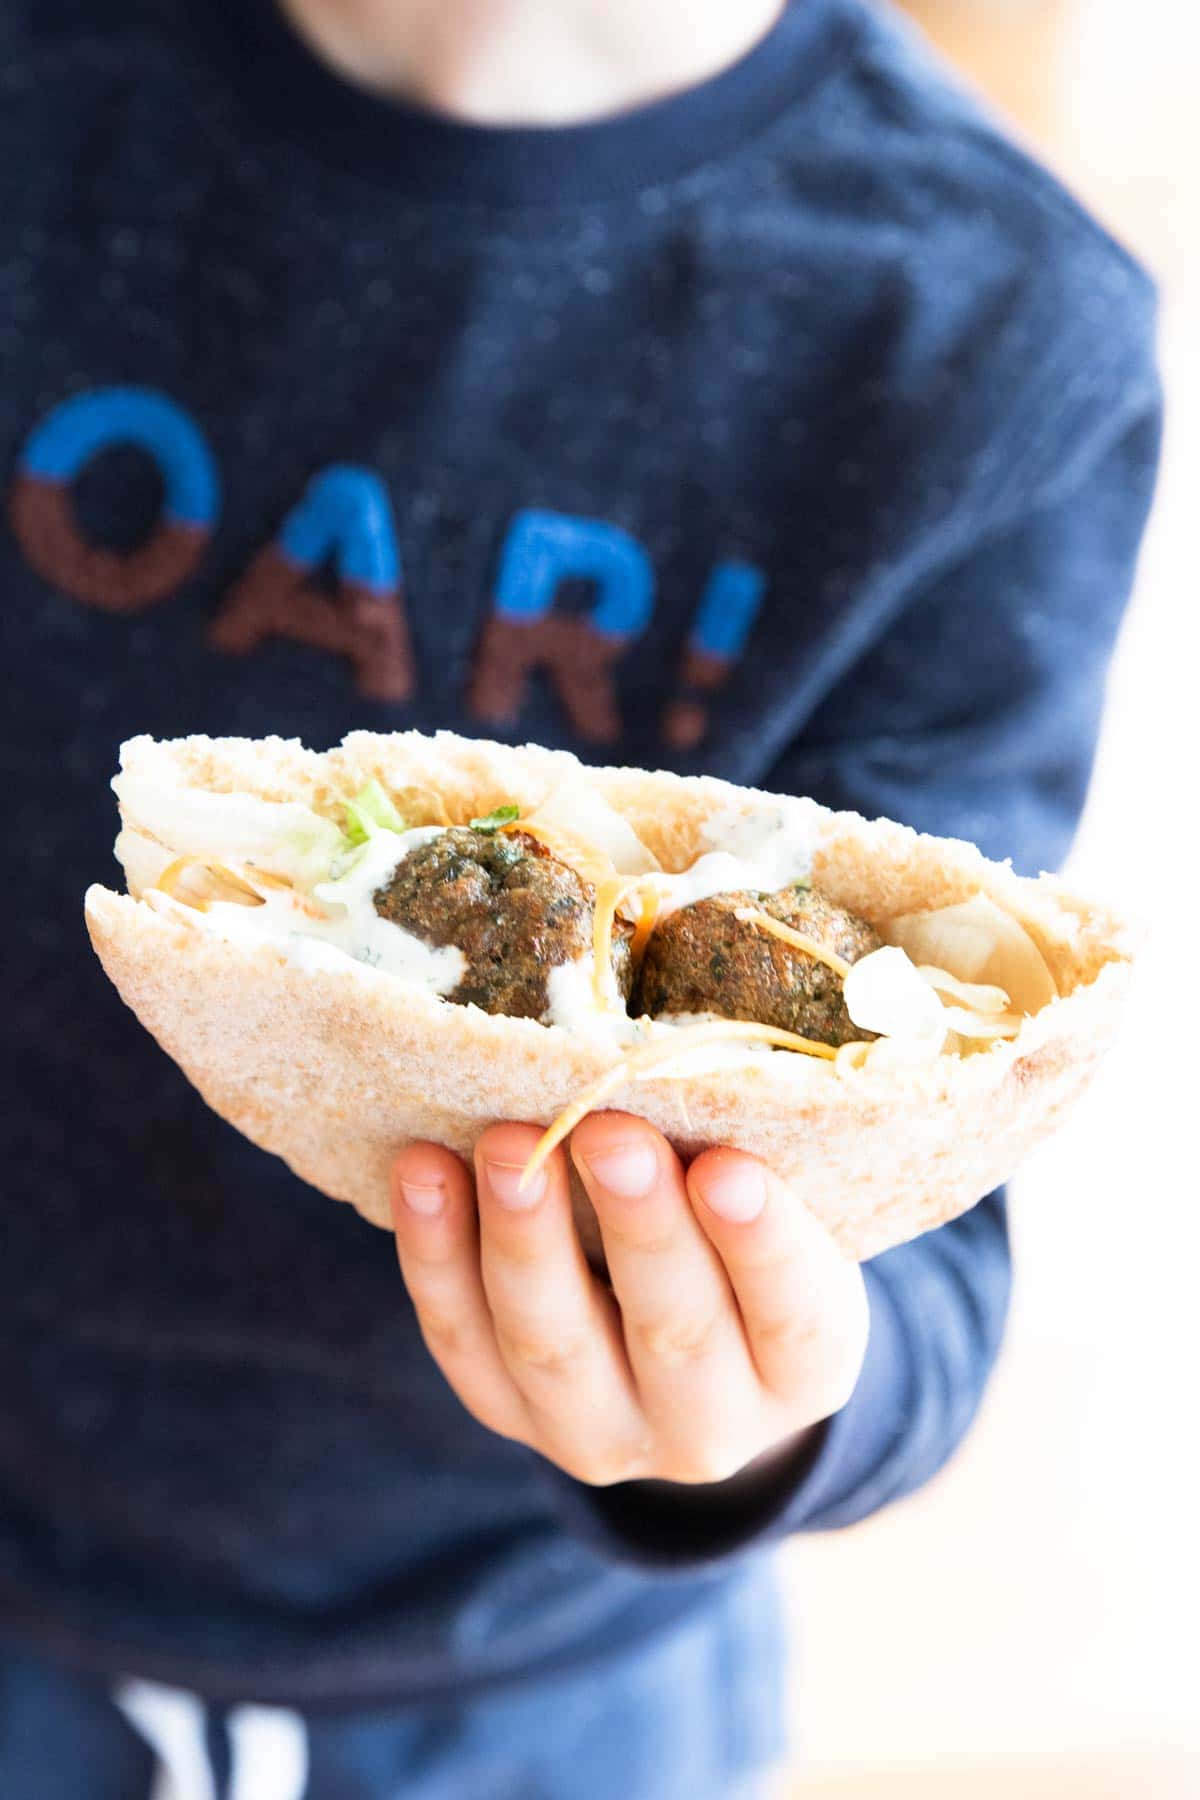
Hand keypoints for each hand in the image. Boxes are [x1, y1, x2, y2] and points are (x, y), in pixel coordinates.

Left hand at [390, 1114, 868, 1487]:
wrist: (682, 1345)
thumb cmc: (740, 1238)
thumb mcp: (781, 1210)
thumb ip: (743, 1160)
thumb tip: (675, 1057)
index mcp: (805, 1371)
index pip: (794, 1316)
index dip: (761, 1244)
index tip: (729, 1165)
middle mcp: (709, 1426)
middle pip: (673, 1332)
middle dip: (637, 1226)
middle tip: (605, 1130)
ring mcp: (599, 1432)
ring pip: (553, 1345)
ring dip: (525, 1237)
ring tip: (505, 1145)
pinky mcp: (507, 1413)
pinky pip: (462, 1339)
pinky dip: (436, 1255)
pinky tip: (422, 1171)